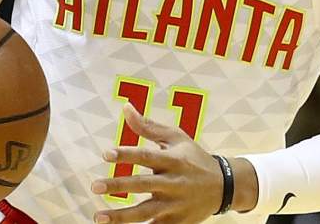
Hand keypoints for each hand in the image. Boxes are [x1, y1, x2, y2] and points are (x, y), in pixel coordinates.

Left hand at [91, 103, 224, 223]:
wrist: (224, 186)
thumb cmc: (194, 158)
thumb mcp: (176, 139)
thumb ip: (148, 126)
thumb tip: (125, 107)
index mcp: (173, 159)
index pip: (147, 156)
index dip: (126, 155)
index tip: (106, 154)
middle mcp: (174, 182)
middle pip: (143, 184)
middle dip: (118, 185)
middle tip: (95, 186)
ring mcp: (175, 204)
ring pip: (145, 212)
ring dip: (120, 216)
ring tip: (98, 216)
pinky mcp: (175, 222)